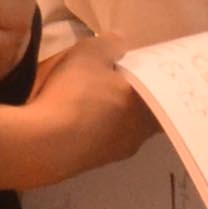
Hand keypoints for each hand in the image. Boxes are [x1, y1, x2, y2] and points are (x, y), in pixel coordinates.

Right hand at [0, 41, 153, 192]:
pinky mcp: (90, 165)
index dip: (155, 79)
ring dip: (113, 116)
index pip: (164, 92)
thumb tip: (122, 43)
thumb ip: (111, 44)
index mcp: (147, 105)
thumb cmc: (76, 93)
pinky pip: (98, 141)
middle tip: (120, 81)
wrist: (43, 144)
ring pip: (122, 130)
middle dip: (135, 98)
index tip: (144, 69)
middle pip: (145, 113)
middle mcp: (139, 134)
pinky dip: (93, 130)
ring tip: (96, 99)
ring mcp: (115, 153)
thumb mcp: (90, 53)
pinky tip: (77, 120)